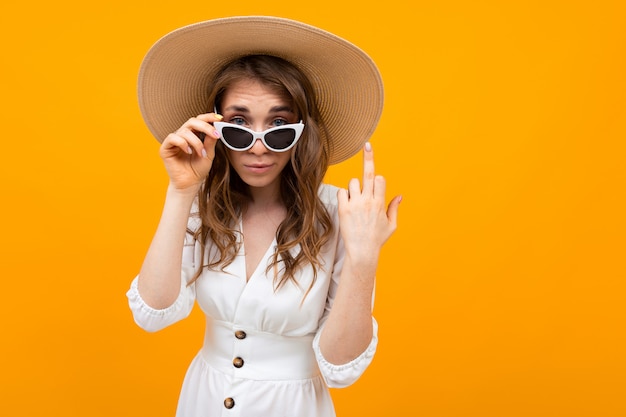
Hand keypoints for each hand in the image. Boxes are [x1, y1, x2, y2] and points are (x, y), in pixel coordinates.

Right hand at [159, 113, 221, 190]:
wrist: (190, 184)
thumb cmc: (198, 170)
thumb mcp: (209, 154)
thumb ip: (211, 141)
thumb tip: (216, 127)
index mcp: (193, 135)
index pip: (199, 120)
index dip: (208, 117)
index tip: (219, 119)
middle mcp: (183, 135)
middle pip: (192, 121)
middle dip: (205, 127)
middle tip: (215, 135)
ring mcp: (174, 141)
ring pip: (184, 131)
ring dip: (196, 142)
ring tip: (201, 154)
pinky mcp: (165, 148)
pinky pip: (172, 138)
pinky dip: (183, 143)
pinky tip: (188, 151)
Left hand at [337, 142, 400, 265]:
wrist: (362, 252)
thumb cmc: (377, 239)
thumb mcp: (391, 225)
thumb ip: (394, 208)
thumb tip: (400, 196)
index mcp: (380, 203)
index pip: (379, 179)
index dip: (377, 178)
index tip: (374, 169)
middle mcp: (368, 201)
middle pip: (368, 173)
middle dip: (369, 158)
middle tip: (367, 145)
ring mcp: (355, 204)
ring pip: (353, 182)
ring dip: (354, 188)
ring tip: (356, 201)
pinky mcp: (343, 209)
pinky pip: (341, 192)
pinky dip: (344, 195)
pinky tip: (347, 205)